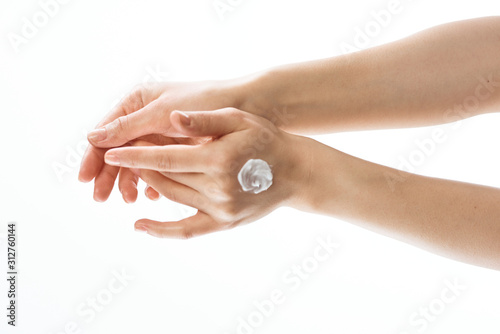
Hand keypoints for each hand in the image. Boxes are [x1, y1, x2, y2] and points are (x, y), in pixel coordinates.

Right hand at [78, 80, 247, 202]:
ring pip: (136, 161)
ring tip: (128, 200)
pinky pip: (157, 168)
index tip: (85, 179)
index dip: (94, 156)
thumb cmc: (205, 101)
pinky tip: (151, 196)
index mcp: (136, 102)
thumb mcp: (163, 114)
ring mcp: (161, 134)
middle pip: (118, 149)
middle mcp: (145, 118)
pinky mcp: (177, 148)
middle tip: (101, 198)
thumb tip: (92, 139)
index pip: (106, 132)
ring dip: (129, 180)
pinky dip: (151, 181)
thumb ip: (129, 127)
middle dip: (108, 173)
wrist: (246, 105)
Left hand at [103, 108, 308, 238]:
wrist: (295, 172)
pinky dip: (161, 229)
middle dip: (141, 165)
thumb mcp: (239, 120)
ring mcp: (220, 209)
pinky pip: (186, 230)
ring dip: (151, 185)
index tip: (111, 153)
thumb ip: (204, 120)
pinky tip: (140, 225)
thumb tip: (172, 117)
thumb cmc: (266, 140)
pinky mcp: (224, 223)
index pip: (165, 158)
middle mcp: (217, 188)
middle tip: (128, 153)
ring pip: (172, 198)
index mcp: (218, 159)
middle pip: (165, 178)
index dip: (135, 156)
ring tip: (140, 172)